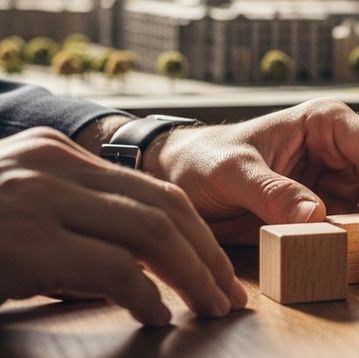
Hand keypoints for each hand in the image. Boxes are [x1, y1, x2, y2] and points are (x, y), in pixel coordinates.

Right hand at [0, 127, 244, 325]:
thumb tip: (131, 260)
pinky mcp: (27, 241)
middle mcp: (53, 166)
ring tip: (210, 306)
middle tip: (229, 293)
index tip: (216, 267)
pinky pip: (114, 268)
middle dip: (207, 254)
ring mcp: (39, 200)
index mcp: (56, 152)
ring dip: (193, 275)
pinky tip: (157, 315)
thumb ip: (71, 214)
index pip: (151, 189)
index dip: (195, 232)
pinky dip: (146, 296)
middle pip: (163, 206)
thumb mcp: (17, 205)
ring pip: (152, 232)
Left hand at [144, 99, 358, 244]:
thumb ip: (271, 192)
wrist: (176, 180)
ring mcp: (334, 184)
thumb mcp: (232, 172)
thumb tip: (315, 216)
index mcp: (326, 123)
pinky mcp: (324, 213)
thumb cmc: (201, 160)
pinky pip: (351, 230)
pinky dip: (356, 246)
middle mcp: (339, 151)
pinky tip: (358, 260)